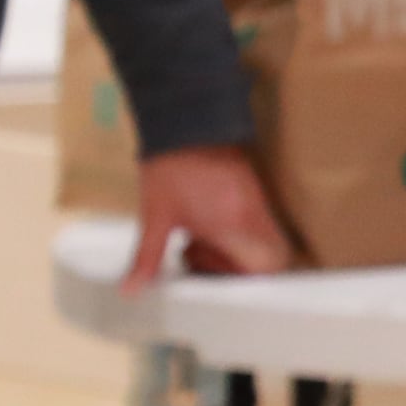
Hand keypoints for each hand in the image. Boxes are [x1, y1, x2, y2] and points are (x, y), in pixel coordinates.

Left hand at [131, 145, 293, 282]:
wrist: (185, 117)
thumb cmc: (170, 166)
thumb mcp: (155, 216)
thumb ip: (147, 257)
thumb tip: (131, 289)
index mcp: (233, 224)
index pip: (265, 266)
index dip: (243, 278)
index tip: (211, 270)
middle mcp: (253, 214)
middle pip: (273, 258)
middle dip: (243, 268)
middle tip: (206, 257)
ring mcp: (256, 200)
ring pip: (265, 241)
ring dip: (238, 250)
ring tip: (200, 239)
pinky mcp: (252, 189)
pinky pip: (258, 223)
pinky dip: (237, 233)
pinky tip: (206, 223)